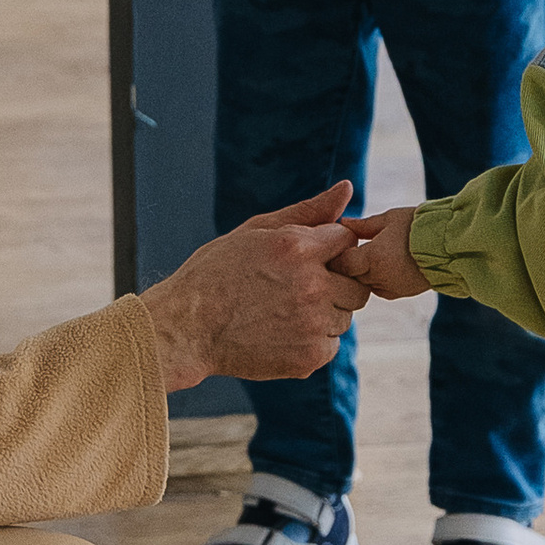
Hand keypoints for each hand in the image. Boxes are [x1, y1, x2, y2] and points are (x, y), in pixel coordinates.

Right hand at [139, 185, 370, 388]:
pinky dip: (314, 340)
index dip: (330, 247)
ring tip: (285, 311)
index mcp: (298, 247)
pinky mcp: (310, 356)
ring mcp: (313, 324)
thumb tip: (347, 188)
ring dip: (325, 312)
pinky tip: (282, 332)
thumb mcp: (255, 231)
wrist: (187, 329)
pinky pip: (332, 344)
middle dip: (336, 281)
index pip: (347, 239)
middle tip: (298, 287)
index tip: (308, 257)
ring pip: (345, 315)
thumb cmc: (216, 273)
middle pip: (357, 282)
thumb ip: (307, 212)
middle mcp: (312, 285)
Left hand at [347, 205, 429, 298]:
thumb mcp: (389, 219)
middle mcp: (379, 277)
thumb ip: (363, 225)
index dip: (338, 255)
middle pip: (351, 277)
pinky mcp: (402, 293)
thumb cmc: (419, 226)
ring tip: (368, 256)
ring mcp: (391, 288)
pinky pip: (379, 290)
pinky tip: (382, 266)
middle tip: (350, 250)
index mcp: (373, 258)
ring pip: (364, 285)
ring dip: (362, 274)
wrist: (450, 245)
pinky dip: (376, 281)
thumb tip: (342, 223)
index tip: (339, 246)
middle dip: (348, 266)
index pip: (342, 264)